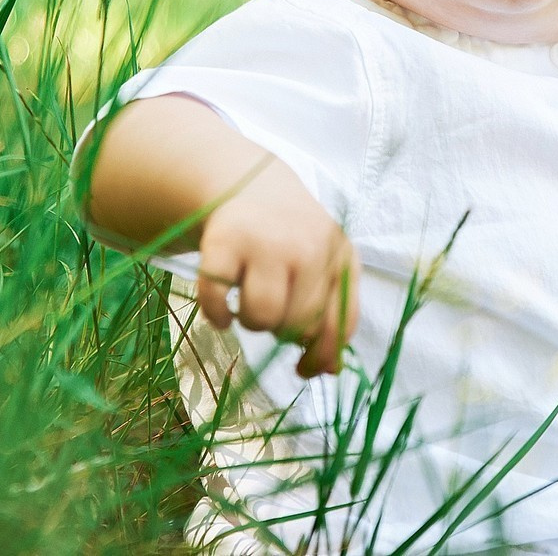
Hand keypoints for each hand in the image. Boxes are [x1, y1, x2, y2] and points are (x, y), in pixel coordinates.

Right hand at [195, 154, 360, 378]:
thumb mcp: (325, 266)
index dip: (320, 356)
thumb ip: (333, 315)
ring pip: (262, 317)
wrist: (253, 186)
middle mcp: (308, 246)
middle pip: (298, 325)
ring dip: (252, 323)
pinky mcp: (224, 241)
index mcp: (341, 257)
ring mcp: (265, 241)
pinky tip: (222, 309)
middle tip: (274, 310)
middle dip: (282, 330)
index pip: (339, 324)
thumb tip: (329, 372)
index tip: (302, 368)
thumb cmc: (293, 240)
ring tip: (251, 303)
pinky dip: (217, 315)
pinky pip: (218, 301)